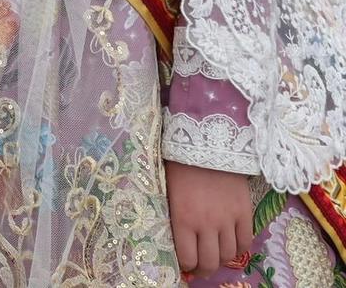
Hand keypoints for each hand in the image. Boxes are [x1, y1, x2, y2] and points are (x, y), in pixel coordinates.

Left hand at [166, 161, 253, 276]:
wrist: (207, 145)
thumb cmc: (180, 167)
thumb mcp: (169, 194)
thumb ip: (175, 218)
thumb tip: (178, 241)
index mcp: (182, 219)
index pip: (187, 258)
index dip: (187, 265)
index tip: (185, 264)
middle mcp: (206, 224)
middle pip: (210, 262)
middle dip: (204, 269)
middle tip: (201, 267)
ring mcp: (227, 220)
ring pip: (228, 255)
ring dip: (221, 260)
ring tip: (216, 256)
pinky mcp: (244, 213)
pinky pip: (245, 242)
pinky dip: (239, 249)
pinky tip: (232, 246)